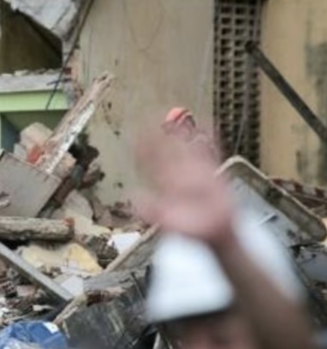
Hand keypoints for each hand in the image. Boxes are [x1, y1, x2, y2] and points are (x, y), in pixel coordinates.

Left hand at [133, 129, 235, 249]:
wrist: (214, 232)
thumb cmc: (191, 228)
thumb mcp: (168, 221)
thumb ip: (151, 210)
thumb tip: (134, 198)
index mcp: (166, 185)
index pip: (152, 163)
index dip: (144, 150)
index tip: (135, 135)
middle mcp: (179, 176)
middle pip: (168, 151)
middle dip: (160, 135)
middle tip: (151, 116)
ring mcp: (196, 172)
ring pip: (187, 149)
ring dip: (182, 134)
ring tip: (177, 117)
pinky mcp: (213, 173)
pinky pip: (210, 154)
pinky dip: (209, 142)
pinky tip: (207, 128)